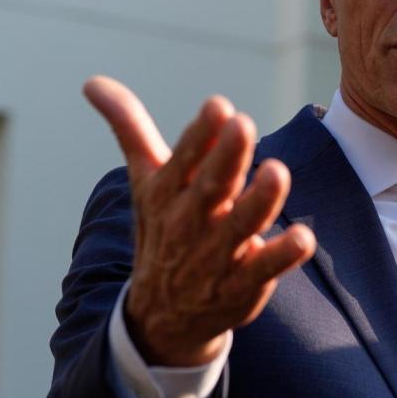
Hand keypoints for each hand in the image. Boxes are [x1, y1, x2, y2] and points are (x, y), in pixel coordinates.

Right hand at [85, 76, 315, 366]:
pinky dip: (282, 255)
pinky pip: (264, 269)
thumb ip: (130, 130)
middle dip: (226, 158)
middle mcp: (191, 222)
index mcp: (168, 193)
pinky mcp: (242, 284)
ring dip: (259, 201)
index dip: (200, 135)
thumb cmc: (163, 228)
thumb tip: (92, 82)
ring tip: (278, 171)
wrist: (161, 315)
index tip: (219, 105)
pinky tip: (304, 238)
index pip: (183, 160)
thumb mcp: (146, 181)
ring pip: (240, 226)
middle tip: (244, 124)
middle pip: (211, 188)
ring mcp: (217, 255)